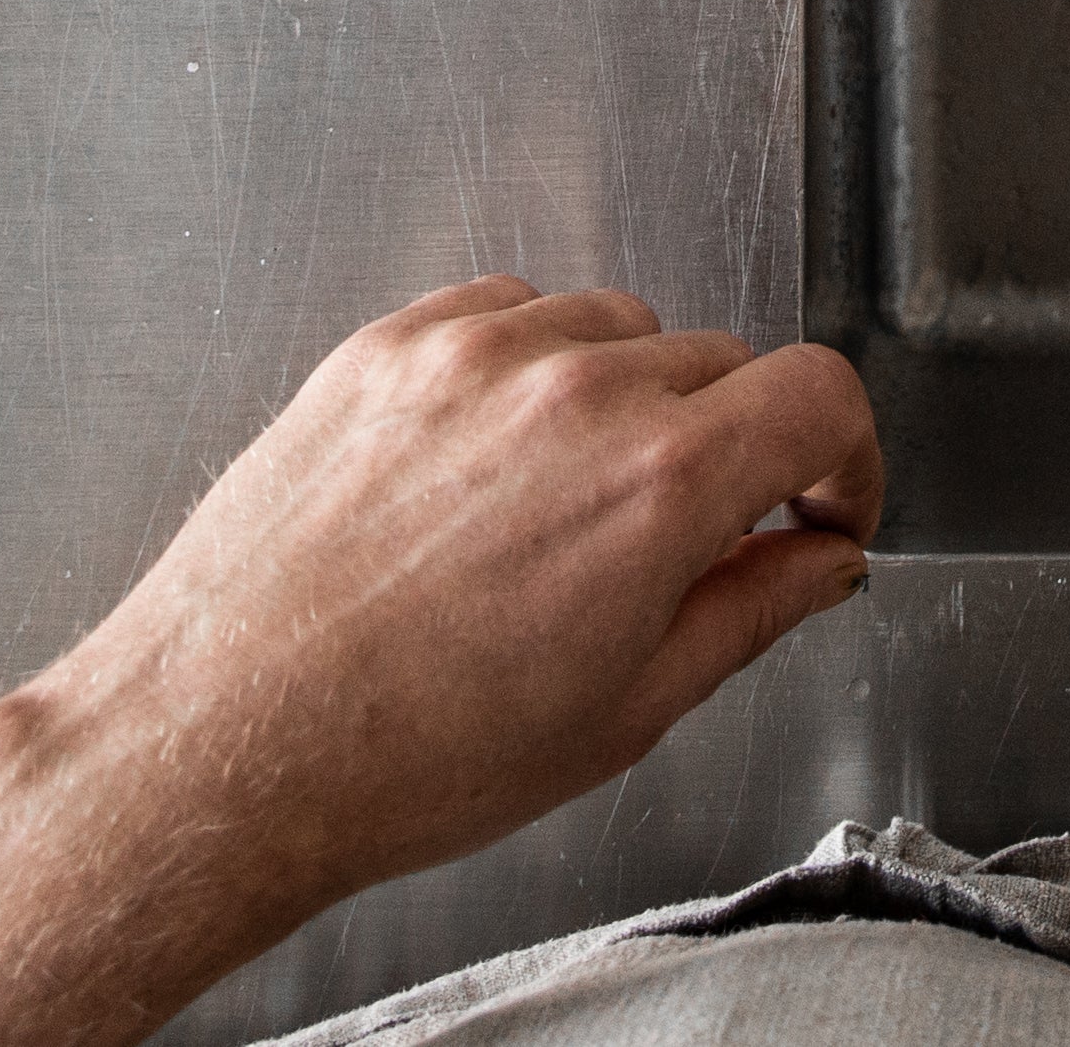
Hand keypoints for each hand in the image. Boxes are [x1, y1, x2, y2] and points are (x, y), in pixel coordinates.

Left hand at [0, 281, 882, 1046]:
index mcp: (655, 486)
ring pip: (619, 328)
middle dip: (730, 449)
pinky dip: (530, 369)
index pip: (819, 395)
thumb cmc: (404, 756)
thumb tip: (822, 559)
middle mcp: (576, 391)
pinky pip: (511, 312)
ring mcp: (477, 352)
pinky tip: (491, 467)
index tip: (820, 502)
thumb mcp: (625, 714)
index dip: (846, 457)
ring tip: (564, 511)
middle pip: (723, 363)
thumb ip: (753, 610)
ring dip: (628, 400)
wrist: (223, 743)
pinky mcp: (393, 340)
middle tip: (681, 540)